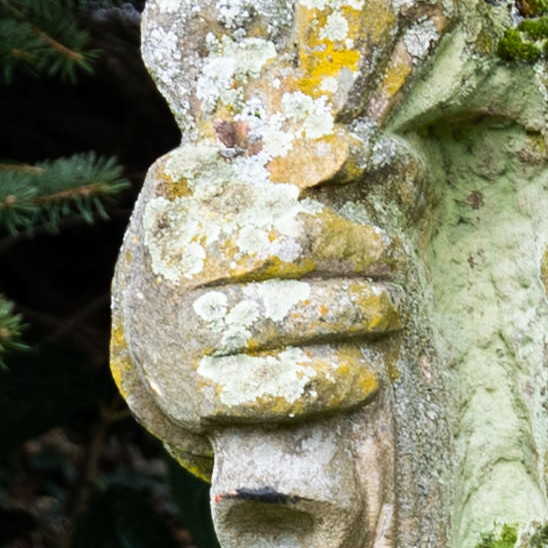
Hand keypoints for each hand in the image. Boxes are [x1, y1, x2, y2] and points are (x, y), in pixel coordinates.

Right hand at [111, 141, 404, 460]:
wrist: (151, 337)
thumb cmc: (216, 246)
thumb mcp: (232, 187)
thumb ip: (291, 157)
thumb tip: (360, 151)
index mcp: (178, 194)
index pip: (280, 182)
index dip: (339, 196)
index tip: (379, 215)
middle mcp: (170, 261)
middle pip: (297, 244)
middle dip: (361, 253)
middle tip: (396, 261)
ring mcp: (178, 331)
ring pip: (297, 316)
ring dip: (363, 313)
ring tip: (394, 310)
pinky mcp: (193, 395)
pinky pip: (284, 389)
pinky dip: (336, 380)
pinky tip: (368, 373)